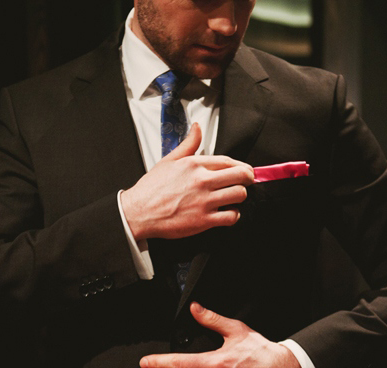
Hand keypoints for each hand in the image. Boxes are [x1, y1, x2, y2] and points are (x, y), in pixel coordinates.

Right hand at [120, 123, 254, 239]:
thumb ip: (188, 144)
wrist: (138, 211)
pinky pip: (231, 216)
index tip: (245, 171)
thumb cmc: (152, 189)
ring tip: (233, 198)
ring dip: (239, 197)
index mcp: (195, 164)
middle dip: (247, 179)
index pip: (229, 161)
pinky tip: (226, 213)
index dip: (242, 166)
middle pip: (241, 176)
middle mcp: (202, 181)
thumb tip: (197, 128)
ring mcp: (204, 201)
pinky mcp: (204, 220)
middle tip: (245, 182)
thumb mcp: (169, 160)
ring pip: (239, 195)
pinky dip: (233, 215)